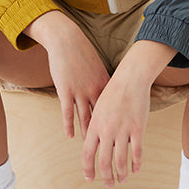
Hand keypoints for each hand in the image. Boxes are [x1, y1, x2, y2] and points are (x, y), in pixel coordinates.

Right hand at [24, 11, 109, 139]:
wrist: (67, 39)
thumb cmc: (82, 52)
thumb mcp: (97, 67)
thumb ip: (103, 82)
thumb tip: (109, 93)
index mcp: (105, 84)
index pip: (114, 109)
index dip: (118, 123)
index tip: (122, 136)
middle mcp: (95, 90)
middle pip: (102, 117)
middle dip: (106, 134)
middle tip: (109, 147)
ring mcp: (80, 91)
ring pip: (85, 117)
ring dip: (88, 134)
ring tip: (90, 148)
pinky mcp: (66, 90)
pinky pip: (68, 111)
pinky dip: (69, 125)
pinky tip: (70, 136)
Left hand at [81, 74, 150, 187]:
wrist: (130, 78)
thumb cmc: (113, 92)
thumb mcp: (99, 108)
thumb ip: (96, 126)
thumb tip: (94, 143)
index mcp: (94, 126)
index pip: (87, 153)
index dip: (88, 168)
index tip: (90, 178)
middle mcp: (107, 130)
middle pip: (104, 161)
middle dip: (106, 177)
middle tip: (109, 185)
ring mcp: (122, 130)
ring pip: (120, 160)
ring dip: (121, 174)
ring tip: (123, 180)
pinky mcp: (138, 128)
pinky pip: (137, 151)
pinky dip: (136, 163)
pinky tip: (136, 170)